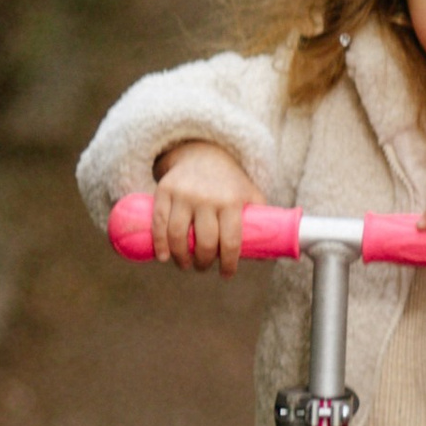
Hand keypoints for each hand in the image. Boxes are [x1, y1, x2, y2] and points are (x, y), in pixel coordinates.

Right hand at [150, 140, 264, 274]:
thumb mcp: (249, 194)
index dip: (229, 263)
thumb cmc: (229, 182)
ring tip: (184, 264)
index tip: (226, 274)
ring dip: (181, 258)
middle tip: (202, 267)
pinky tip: (163, 256)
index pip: (231, 241)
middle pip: (204, 243)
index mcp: (232, 201)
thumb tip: (266, 252)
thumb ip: (258, 219)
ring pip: (178, 235)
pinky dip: (160, 243)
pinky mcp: (165, 191)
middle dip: (204, 262)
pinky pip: (159, 222)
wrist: (203, 152)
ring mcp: (184, 194)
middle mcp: (208, 198)